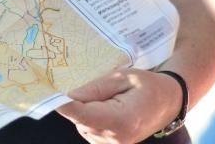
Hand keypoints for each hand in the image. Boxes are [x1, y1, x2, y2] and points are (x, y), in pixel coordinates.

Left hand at [56, 68, 182, 143]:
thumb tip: (67, 96)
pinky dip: (92, 117)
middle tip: (103, 89)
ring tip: (112, 99)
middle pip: (79, 118)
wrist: (169, 102)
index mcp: (120, 120)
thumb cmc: (147, 85)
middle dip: (80, 102)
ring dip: (87, 110)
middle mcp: (115, 138)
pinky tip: (109, 109)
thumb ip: (94, 88)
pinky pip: (88, 128)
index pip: (80, 113)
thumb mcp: (122, 77)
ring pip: (82, 124)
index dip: (61, 104)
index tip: (45, 93)